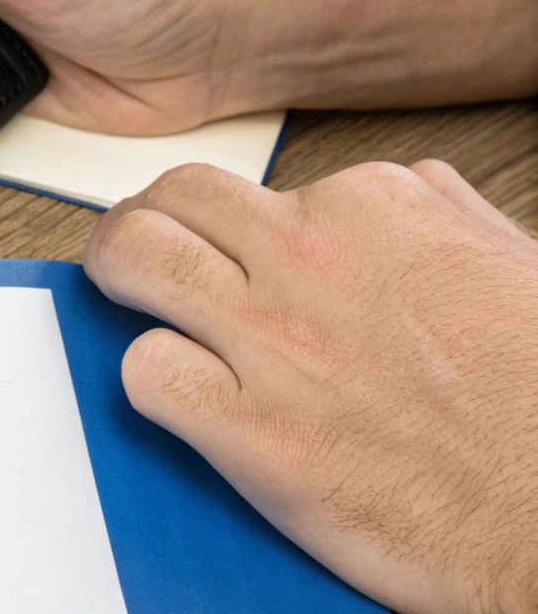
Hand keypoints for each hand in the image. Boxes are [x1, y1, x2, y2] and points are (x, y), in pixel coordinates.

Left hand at [85, 159, 537, 613]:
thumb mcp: (509, 261)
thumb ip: (433, 214)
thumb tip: (391, 192)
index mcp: (377, 206)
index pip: (256, 186)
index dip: (240, 224)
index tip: (240, 253)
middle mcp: (311, 257)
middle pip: (173, 198)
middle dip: (147, 219)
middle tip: (141, 249)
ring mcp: (272, 341)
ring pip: (134, 260)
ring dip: (115, 275)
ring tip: (123, 298)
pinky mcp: (247, 428)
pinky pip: (145, 373)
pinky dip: (151, 381)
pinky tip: (182, 394)